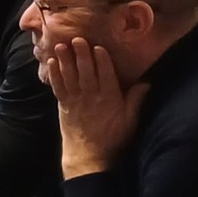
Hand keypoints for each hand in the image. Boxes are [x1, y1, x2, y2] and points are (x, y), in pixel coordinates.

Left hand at [46, 37, 146, 177]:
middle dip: (81, 55)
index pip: (106, 75)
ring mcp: (76, 101)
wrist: (89, 157)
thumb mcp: (130, 120)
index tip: (98, 46)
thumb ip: (137, 100)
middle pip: (86, 72)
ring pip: (70, 77)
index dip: (102, 60)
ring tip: (60, 45)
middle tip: (77, 39)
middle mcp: (91, 97)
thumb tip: (147, 82)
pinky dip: (54, 75)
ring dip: (65, 60)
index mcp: (109, 98)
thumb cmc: (113, 138)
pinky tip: (50, 63)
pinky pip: (58, 88)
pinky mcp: (64, 106)